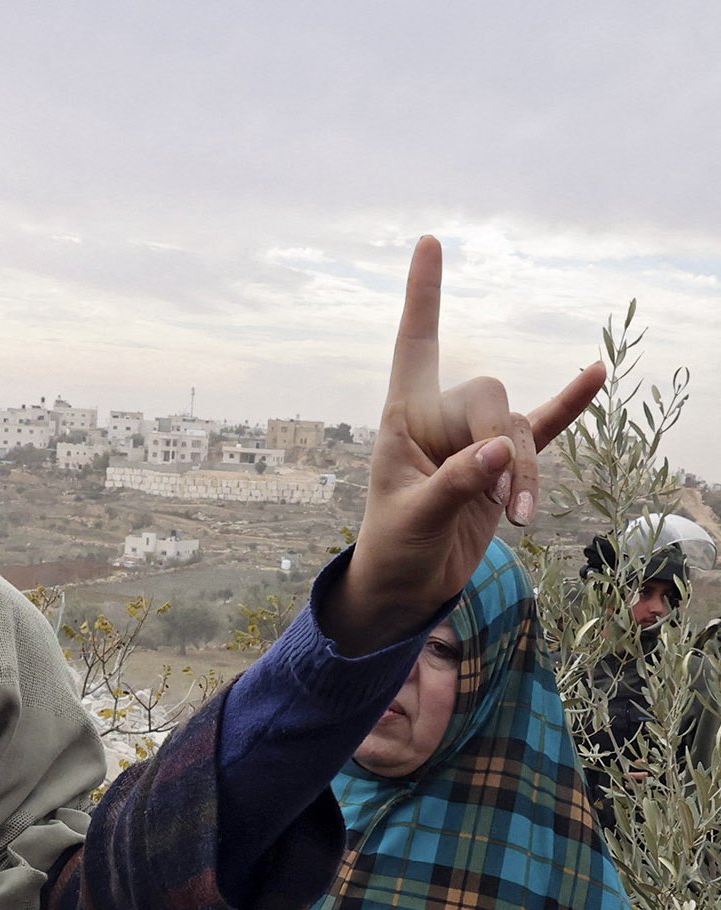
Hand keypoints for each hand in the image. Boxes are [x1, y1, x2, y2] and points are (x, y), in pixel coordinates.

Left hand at [325, 236, 604, 654]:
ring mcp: (474, 439)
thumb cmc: (394, 549)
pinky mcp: (502, 464)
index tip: (428, 242)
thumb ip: (456, 484)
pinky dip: (568, 406)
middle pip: (490, 398)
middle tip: (508, 502)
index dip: (422, 296)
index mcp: (403, 418)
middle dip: (506, 445)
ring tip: (521, 517)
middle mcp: (439, 418)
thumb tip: (502, 451)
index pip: (415, 345)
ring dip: (528, 471)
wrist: (406, 587)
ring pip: (520, 427)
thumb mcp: (416, 519)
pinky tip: (595, 375)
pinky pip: (543, 427)